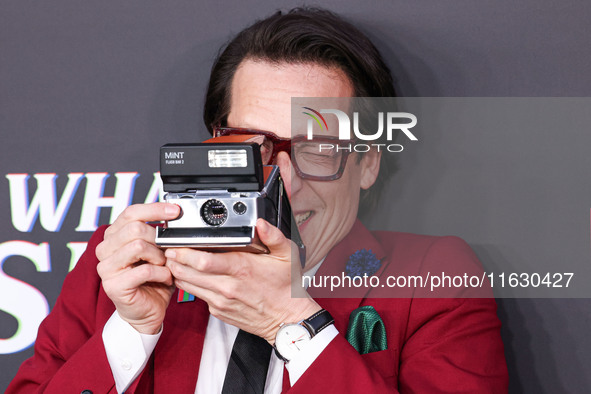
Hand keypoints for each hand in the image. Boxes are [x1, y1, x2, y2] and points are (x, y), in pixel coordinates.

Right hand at [95, 202, 180, 333]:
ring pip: (137, 246)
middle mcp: (105, 249)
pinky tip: (165, 278)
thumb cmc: (153, 279)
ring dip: (159, 256)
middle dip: (159, 238)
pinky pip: (144, 270)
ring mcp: (106, 267)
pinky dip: (161, 273)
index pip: (131, 212)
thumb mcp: (158, 251)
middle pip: (135, 228)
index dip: (154, 209)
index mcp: (114, 236)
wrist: (148, 311)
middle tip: (168, 251)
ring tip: (165, 265)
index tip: (176, 211)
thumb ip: (160, 233)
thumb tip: (175, 214)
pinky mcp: (113, 285)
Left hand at [165, 218, 320, 342]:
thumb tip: (260, 223)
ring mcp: (221, 301)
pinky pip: (197, 296)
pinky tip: (189, 275)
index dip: (185, 252)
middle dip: (174, 261)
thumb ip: (273, 236)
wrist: (287, 318)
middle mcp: (228, 287)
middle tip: (167, 250)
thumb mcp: (287, 255)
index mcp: (242, 269)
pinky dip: (189, 285)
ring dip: (177, 273)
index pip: (203, 261)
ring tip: (172, 261)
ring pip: (188, 286)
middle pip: (188, 273)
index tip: (176, 243)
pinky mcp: (218, 311)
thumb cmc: (286, 287)